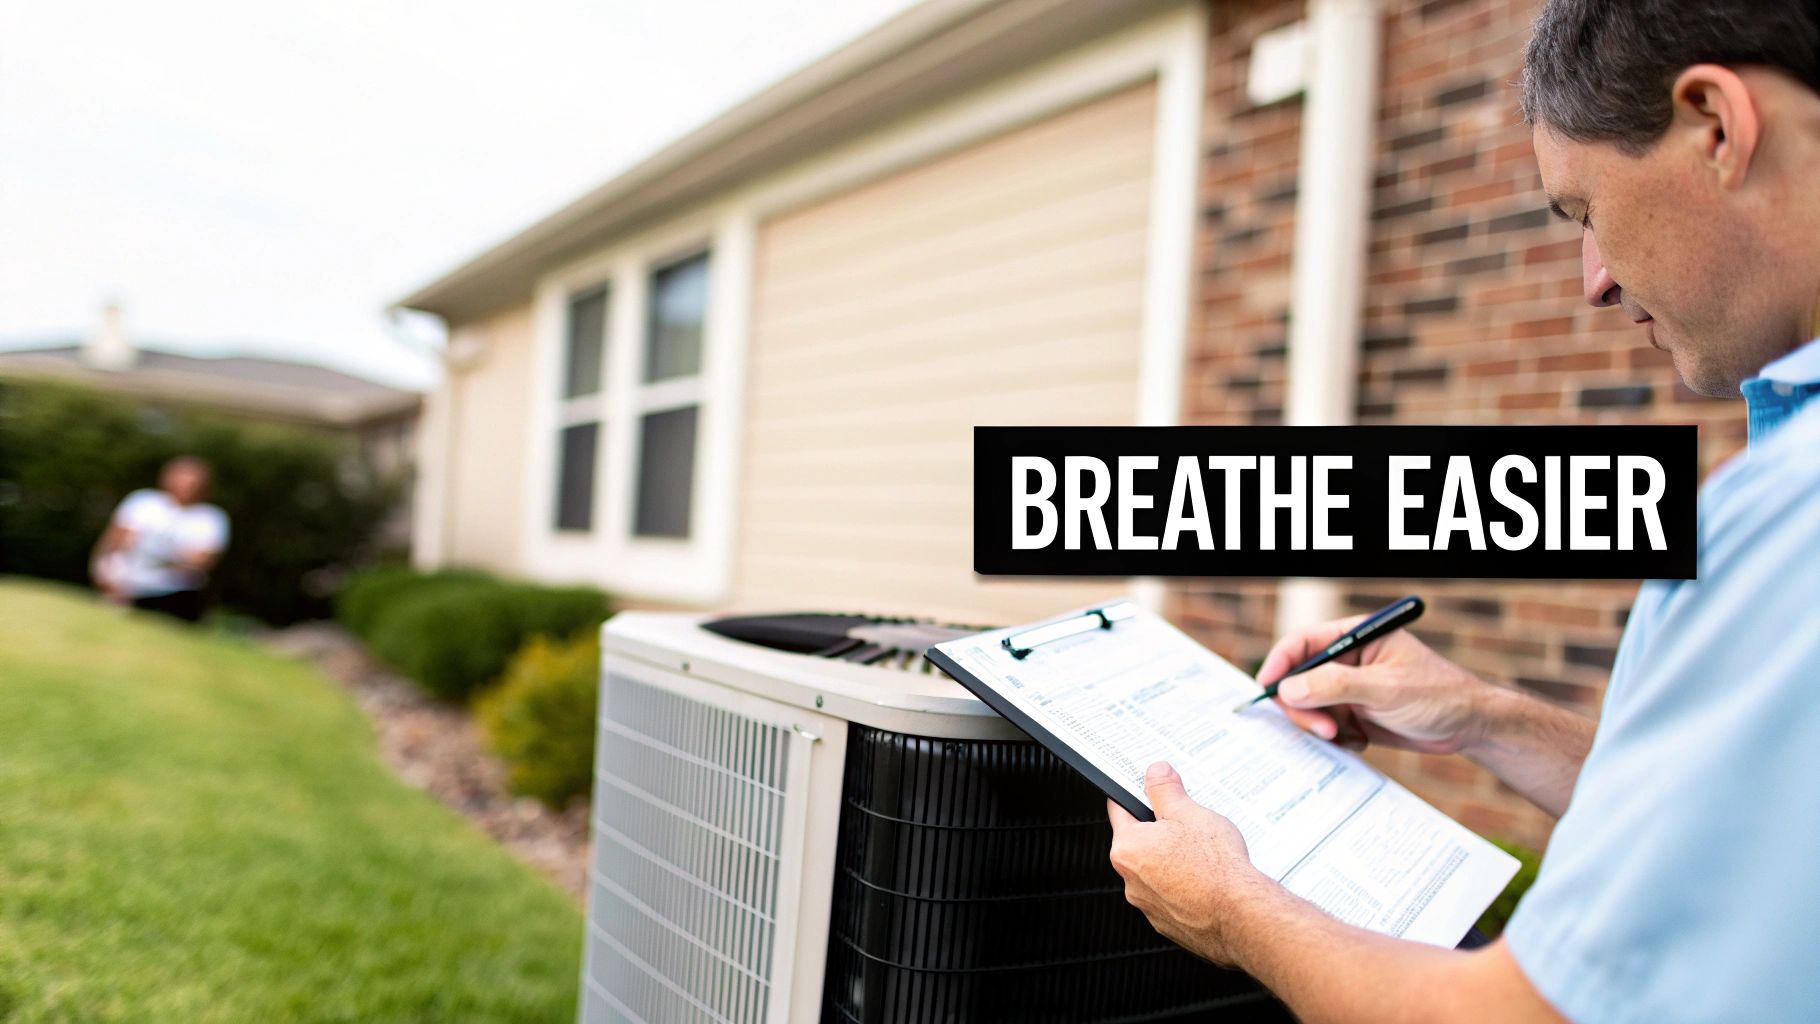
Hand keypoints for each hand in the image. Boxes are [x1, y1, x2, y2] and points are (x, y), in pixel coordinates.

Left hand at [1107, 762, 1271, 965]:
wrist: (1241, 915)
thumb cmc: (1215, 867)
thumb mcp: (1189, 813)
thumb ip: (1166, 790)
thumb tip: (1156, 773)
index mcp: (1128, 848)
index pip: (1120, 811)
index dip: (1134, 796)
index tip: (1144, 790)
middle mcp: (1131, 881)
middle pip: (1139, 844)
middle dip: (1160, 832)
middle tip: (1186, 825)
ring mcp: (1149, 906)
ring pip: (1156, 873)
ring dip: (1172, 862)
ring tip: (1203, 856)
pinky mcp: (1169, 924)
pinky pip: (1172, 897)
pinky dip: (1184, 888)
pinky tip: (1207, 880)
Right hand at [1258, 614, 1494, 754]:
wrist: (1471, 727)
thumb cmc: (1438, 695)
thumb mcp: (1386, 688)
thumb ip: (1335, 685)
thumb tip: (1288, 689)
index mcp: (1354, 637)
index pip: (1303, 642)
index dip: (1280, 663)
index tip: (1268, 688)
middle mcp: (1347, 661)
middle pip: (1298, 679)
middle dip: (1305, 707)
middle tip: (1324, 729)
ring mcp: (1349, 689)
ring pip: (1309, 707)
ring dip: (1321, 726)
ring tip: (1348, 738)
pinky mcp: (1355, 714)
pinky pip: (1326, 727)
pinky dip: (1336, 739)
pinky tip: (1360, 742)